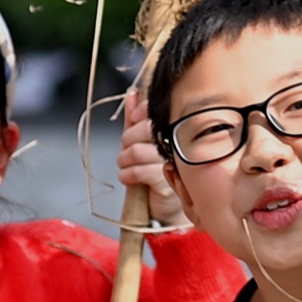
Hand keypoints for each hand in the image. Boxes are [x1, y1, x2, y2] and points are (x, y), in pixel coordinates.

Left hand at [115, 87, 177, 212]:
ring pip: (137, 151)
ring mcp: (174, 164)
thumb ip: (136, 119)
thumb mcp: (142, 142)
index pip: (158, 112)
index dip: (142, 111)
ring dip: (124, 159)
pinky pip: (139, 171)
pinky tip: (128, 178)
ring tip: (125, 165)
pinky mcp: (167, 182)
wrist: (166, 208)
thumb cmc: (156, 173)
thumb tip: (132, 94)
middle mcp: (177, 145)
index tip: (134, 118)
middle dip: (127, 140)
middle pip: (145, 130)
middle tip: (126, 150)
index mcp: (174, 131)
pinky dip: (127, 174)